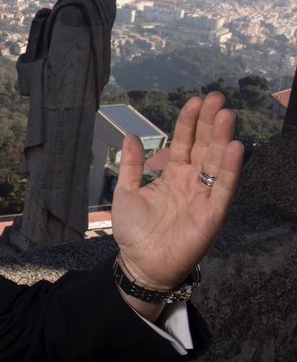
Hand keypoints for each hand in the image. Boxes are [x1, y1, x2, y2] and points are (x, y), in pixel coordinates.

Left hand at [112, 92, 243, 299]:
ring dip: (222, 138)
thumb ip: (130, 165)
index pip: (184, 143)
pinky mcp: (213, 213)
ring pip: (216, 162)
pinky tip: (235, 147)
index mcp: (173, 176)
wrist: (140, 264)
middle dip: (210, 123)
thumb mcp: (126, 192)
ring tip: (226, 114)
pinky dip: (229, 168)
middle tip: (217, 97)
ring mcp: (204, 196)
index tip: (194, 101)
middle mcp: (192, 182)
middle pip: (205, 147)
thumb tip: (131, 135)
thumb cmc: (134, 231)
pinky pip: (223, 187)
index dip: (189, 123)